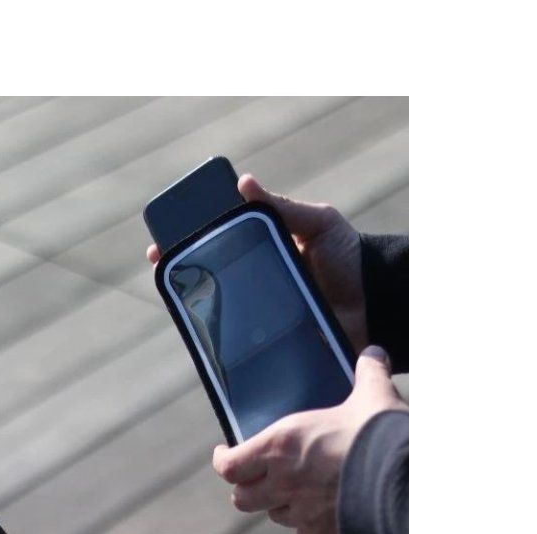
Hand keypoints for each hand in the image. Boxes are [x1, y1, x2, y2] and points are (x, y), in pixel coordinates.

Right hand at [146, 174, 368, 351]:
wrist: (377, 302)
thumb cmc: (350, 257)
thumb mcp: (318, 224)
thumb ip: (284, 207)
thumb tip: (245, 183)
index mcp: (263, 251)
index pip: (218, 245)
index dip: (188, 243)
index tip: (163, 244)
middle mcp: (257, 283)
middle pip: (211, 279)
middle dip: (182, 274)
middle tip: (163, 267)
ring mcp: (262, 312)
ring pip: (220, 312)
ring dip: (197, 308)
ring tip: (178, 299)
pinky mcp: (272, 340)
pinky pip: (242, 343)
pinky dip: (222, 342)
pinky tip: (203, 336)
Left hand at [211, 347, 406, 533]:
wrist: (409, 484)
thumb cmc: (381, 435)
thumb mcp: (373, 397)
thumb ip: (368, 374)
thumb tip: (374, 352)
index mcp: (280, 446)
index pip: (229, 466)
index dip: (223, 461)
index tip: (225, 452)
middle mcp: (283, 482)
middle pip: (242, 498)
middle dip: (246, 488)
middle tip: (255, 478)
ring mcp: (302, 512)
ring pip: (275, 515)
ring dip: (279, 504)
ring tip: (293, 492)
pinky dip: (309, 524)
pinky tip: (321, 512)